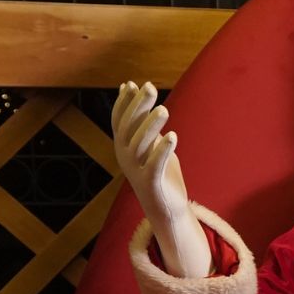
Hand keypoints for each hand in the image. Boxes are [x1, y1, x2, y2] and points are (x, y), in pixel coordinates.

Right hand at [112, 82, 210, 277]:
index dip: (124, 103)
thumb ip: (145, 126)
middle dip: (138, 106)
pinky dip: (163, 150)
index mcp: (123, 147)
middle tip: (150, 87)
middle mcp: (125, 158)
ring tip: (164, 109)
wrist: (167, 210)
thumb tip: (142, 101)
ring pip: (140, 145)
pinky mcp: (151, 184)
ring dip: (151, 125)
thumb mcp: (152, 147)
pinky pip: (155, 165)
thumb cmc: (161, 174)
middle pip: (128, 128)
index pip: (120, 120)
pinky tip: (173, 136)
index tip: (131, 84)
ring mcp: (136, 172)